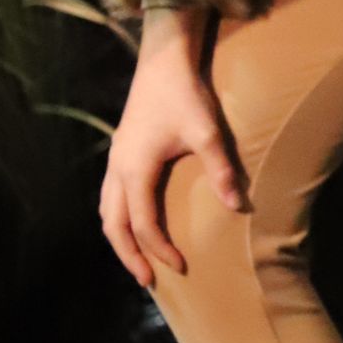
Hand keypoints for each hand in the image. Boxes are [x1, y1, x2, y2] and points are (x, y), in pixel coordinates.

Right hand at [98, 10, 245, 288]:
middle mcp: (117, 168)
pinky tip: (132, 224)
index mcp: (135, 168)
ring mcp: (114, 160)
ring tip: (137, 259)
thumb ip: (221, 170)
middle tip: (148, 281)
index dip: (158, 248)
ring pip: (106, 211)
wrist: (164, 61)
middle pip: (113, 225)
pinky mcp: (119, 152)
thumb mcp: (208, 131)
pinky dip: (117, 218)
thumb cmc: (185, 94)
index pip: (142, 223)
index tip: (180, 266)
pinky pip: (108, 197)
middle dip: (129, 255)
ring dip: (120, 239)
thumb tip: (237, 207)